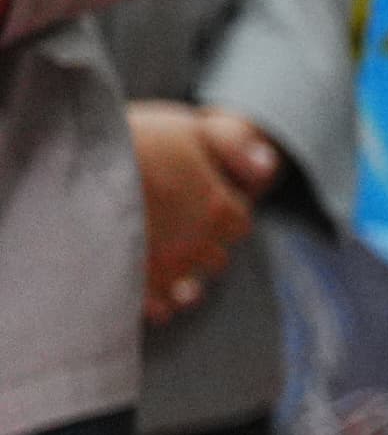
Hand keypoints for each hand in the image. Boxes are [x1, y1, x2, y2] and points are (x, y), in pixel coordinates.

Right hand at [129, 101, 260, 323]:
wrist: (72, 164)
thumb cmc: (133, 141)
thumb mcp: (189, 127)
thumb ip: (236, 145)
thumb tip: (268, 170)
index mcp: (218, 208)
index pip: (239, 223)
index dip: (223, 211)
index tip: (202, 200)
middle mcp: (196, 244)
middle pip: (216, 258)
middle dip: (203, 243)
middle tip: (177, 226)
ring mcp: (163, 268)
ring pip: (187, 286)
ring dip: (181, 272)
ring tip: (162, 255)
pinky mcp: (130, 283)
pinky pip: (156, 306)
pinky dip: (157, 301)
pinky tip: (149, 289)